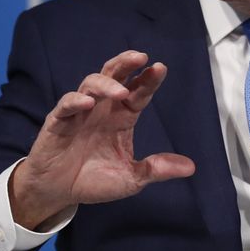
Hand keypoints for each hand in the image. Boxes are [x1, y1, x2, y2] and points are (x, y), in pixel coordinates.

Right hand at [8, 50, 195, 229]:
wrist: (59, 193)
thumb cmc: (94, 180)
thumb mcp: (131, 178)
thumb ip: (157, 169)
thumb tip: (191, 167)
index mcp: (122, 117)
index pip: (138, 92)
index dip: (148, 79)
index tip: (160, 68)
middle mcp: (103, 109)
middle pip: (114, 75)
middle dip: (126, 63)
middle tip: (140, 57)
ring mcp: (80, 113)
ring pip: (91, 84)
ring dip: (106, 84)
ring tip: (121, 91)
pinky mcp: (58, 122)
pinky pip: (66, 105)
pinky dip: (76, 101)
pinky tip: (87, 103)